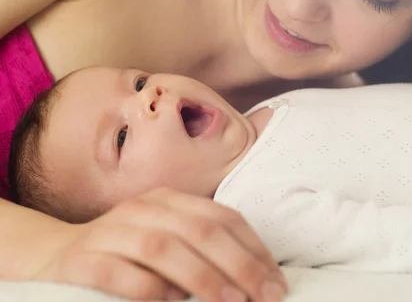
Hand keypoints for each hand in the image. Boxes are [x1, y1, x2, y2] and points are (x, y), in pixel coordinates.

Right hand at [31, 187, 286, 300]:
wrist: (56, 255)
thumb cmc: (127, 253)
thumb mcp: (168, 238)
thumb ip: (202, 247)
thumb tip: (256, 277)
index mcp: (170, 200)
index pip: (222, 217)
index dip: (254, 249)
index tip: (276, 281)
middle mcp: (143, 209)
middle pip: (200, 230)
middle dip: (239, 265)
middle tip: (265, 296)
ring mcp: (111, 231)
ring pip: (163, 247)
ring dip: (203, 277)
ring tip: (232, 301)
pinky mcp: (83, 260)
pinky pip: (119, 273)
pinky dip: (148, 289)